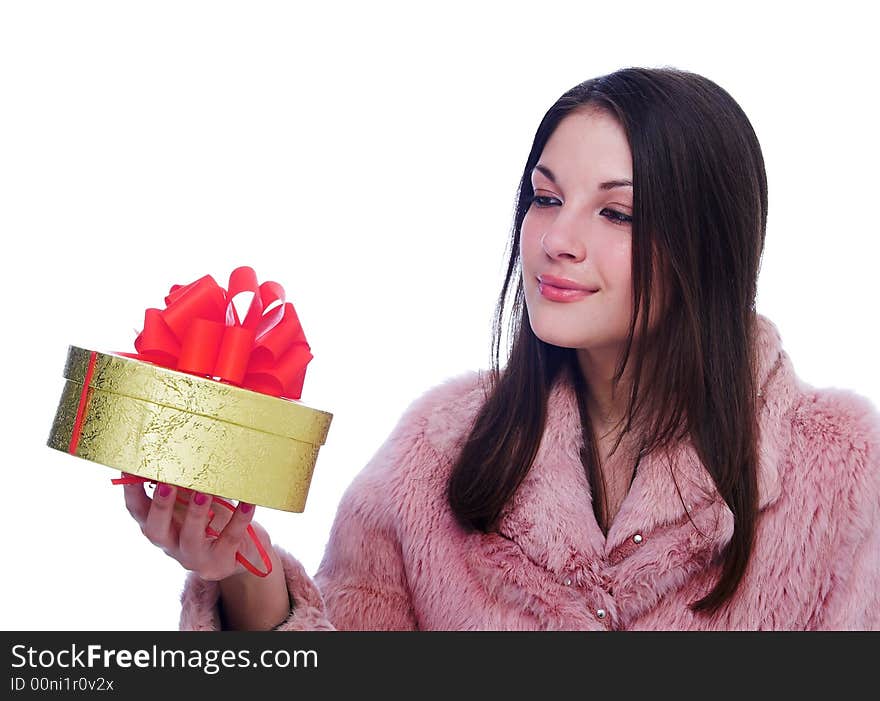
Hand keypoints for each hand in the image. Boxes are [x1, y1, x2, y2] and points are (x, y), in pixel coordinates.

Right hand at [121, 473, 270, 581]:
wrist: (241, 555)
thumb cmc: (213, 521)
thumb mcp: (194, 503)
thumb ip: (186, 485)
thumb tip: (184, 449)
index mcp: (160, 526)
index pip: (138, 510)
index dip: (131, 490)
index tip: (130, 466)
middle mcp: (171, 544)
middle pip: (157, 529)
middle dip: (160, 506)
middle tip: (167, 484)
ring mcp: (195, 556)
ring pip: (191, 538)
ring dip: (196, 514)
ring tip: (204, 493)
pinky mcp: (220, 562)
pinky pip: (230, 539)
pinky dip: (239, 520)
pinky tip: (248, 503)